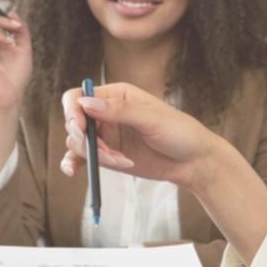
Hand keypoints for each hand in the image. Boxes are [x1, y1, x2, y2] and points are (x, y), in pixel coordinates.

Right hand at [59, 82, 219, 189]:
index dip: (73, 111)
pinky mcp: (107, 156)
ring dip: (93, 155)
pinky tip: (72, 171)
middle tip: (108, 153)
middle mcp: (106, 113)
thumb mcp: (152, 118)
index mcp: (116, 95)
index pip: (79, 96)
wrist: (193, 161)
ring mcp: (106, 136)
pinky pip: (81, 158)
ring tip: (122, 162)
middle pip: (74, 122)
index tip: (80, 128)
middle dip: (85, 139)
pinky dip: (73, 163)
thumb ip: (119, 110)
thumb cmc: (179, 132)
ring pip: (78, 142)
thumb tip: (86, 102)